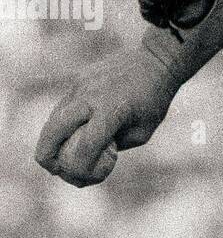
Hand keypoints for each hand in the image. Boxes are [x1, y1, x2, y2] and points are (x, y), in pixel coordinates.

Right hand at [34, 45, 179, 186]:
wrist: (158, 58)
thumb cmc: (155, 99)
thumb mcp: (141, 132)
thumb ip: (112, 147)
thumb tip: (86, 158)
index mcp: (110, 110)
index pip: (84, 148)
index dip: (80, 170)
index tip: (87, 178)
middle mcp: (89, 97)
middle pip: (51, 134)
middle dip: (49, 159)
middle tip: (59, 170)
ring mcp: (80, 85)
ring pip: (51, 120)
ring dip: (53, 142)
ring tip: (67, 154)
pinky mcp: (78, 79)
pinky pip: (62, 107)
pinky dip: (63, 124)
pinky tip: (78, 131)